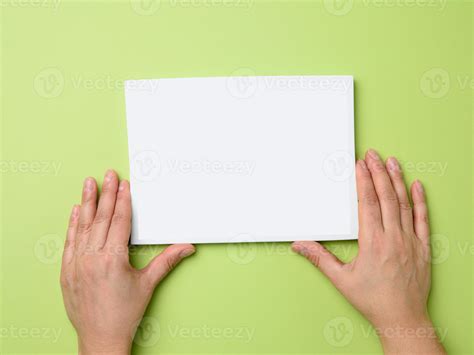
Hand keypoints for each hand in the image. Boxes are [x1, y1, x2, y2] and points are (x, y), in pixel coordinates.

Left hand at [60, 170, 194, 354]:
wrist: (100, 337)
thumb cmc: (125, 313)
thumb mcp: (148, 284)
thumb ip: (167, 260)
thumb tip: (187, 247)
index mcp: (113, 259)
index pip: (120, 221)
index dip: (123, 200)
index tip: (124, 184)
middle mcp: (92, 258)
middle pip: (101, 218)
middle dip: (106, 193)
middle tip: (108, 174)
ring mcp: (76, 263)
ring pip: (83, 226)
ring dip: (87, 203)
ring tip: (89, 183)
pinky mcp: (67, 271)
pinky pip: (70, 241)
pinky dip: (72, 224)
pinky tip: (76, 210)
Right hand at [292, 150, 445, 353]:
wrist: (403, 318)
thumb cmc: (373, 300)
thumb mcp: (341, 280)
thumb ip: (320, 258)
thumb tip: (299, 245)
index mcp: (373, 242)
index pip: (367, 203)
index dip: (363, 181)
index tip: (360, 165)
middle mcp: (393, 238)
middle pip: (385, 197)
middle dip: (378, 172)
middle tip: (373, 155)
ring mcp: (410, 241)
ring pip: (404, 204)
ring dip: (397, 181)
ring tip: (392, 162)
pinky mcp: (423, 247)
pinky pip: (422, 219)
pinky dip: (420, 201)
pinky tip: (417, 185)